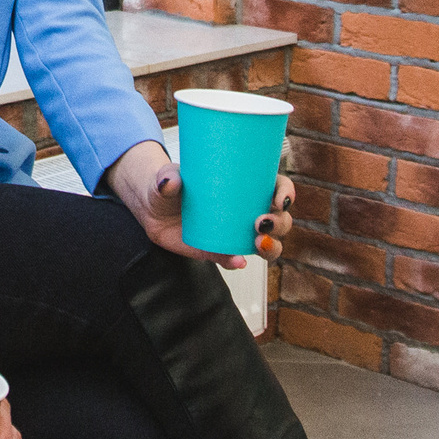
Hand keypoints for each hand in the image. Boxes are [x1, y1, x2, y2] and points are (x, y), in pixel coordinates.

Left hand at [105, 141, 297, 265]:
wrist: (152, 208)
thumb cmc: (168, 184)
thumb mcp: (168, 177)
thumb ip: (167, 178)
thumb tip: (170, 182)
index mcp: (245, 186)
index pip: (276, 187)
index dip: (285, 192)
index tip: (279, 198)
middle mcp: (247, 211)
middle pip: (279, 220)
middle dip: (280, 223)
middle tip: (262, 221)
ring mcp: (235, 233)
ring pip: (266, 244)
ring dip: (270, 246)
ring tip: (257, 242)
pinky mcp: (218, 251)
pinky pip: (233, 259)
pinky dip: (236, 261)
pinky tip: (237, 262)